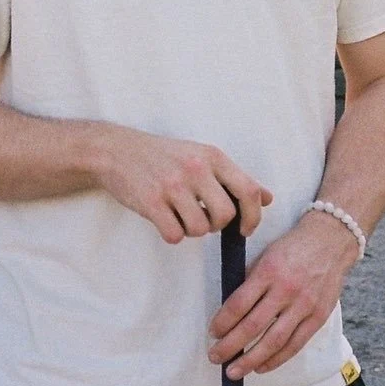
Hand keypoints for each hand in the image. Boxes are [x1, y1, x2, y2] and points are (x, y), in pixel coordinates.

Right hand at [92, 128, 272, 243]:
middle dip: (218, 226)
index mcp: (212, 156)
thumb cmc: (163, 155)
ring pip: (200, 229)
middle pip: (226, 215)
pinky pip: (175, 235)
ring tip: (180, 214)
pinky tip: (164, 219)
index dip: (253, 216)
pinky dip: (172, 234)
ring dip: (192, 229)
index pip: (248, 190)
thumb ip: (234, 177)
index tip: (246, 228)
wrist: (116, 150)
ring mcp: (173, 185)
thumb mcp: (202, 156)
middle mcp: (196, 168)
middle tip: (204, 218)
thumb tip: (268, 198)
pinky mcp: (152, 202)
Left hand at [207, 210, 361, 379]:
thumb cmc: (294, 247)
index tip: (213, 332)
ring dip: (251, 359)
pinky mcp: (318, 316)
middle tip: (214, 357)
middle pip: (252, 325)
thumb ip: (252, 280)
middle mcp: (286, 289)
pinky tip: (262, 366)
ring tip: (234, 371)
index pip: (239, 303)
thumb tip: (232, 310)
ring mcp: (304, 305)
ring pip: (274, 340)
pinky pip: (295, 344)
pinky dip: (277, 359)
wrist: (331, 240)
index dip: (223, 322)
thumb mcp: (267, 255)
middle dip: (230, 345)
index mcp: (269, 270)